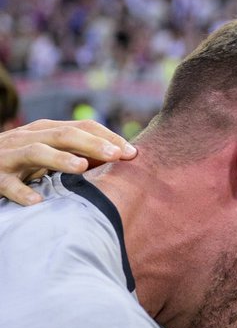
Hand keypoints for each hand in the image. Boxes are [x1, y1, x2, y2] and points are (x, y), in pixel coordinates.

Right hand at [0, 119, 136, 204]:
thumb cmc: (21, 161)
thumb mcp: (50, 152)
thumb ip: (79, 151)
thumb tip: (120, 155)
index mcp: (47, 131)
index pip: (82, 127)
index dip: (108, 137)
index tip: (133, 153)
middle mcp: (29, 137)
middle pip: (64, 134)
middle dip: (92, 144)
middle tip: (117, 155)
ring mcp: (11, 157)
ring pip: (36, 151)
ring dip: (59, 159)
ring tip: (82, 168)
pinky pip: (9, 185)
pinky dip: (23, 192)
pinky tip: (38, 201)